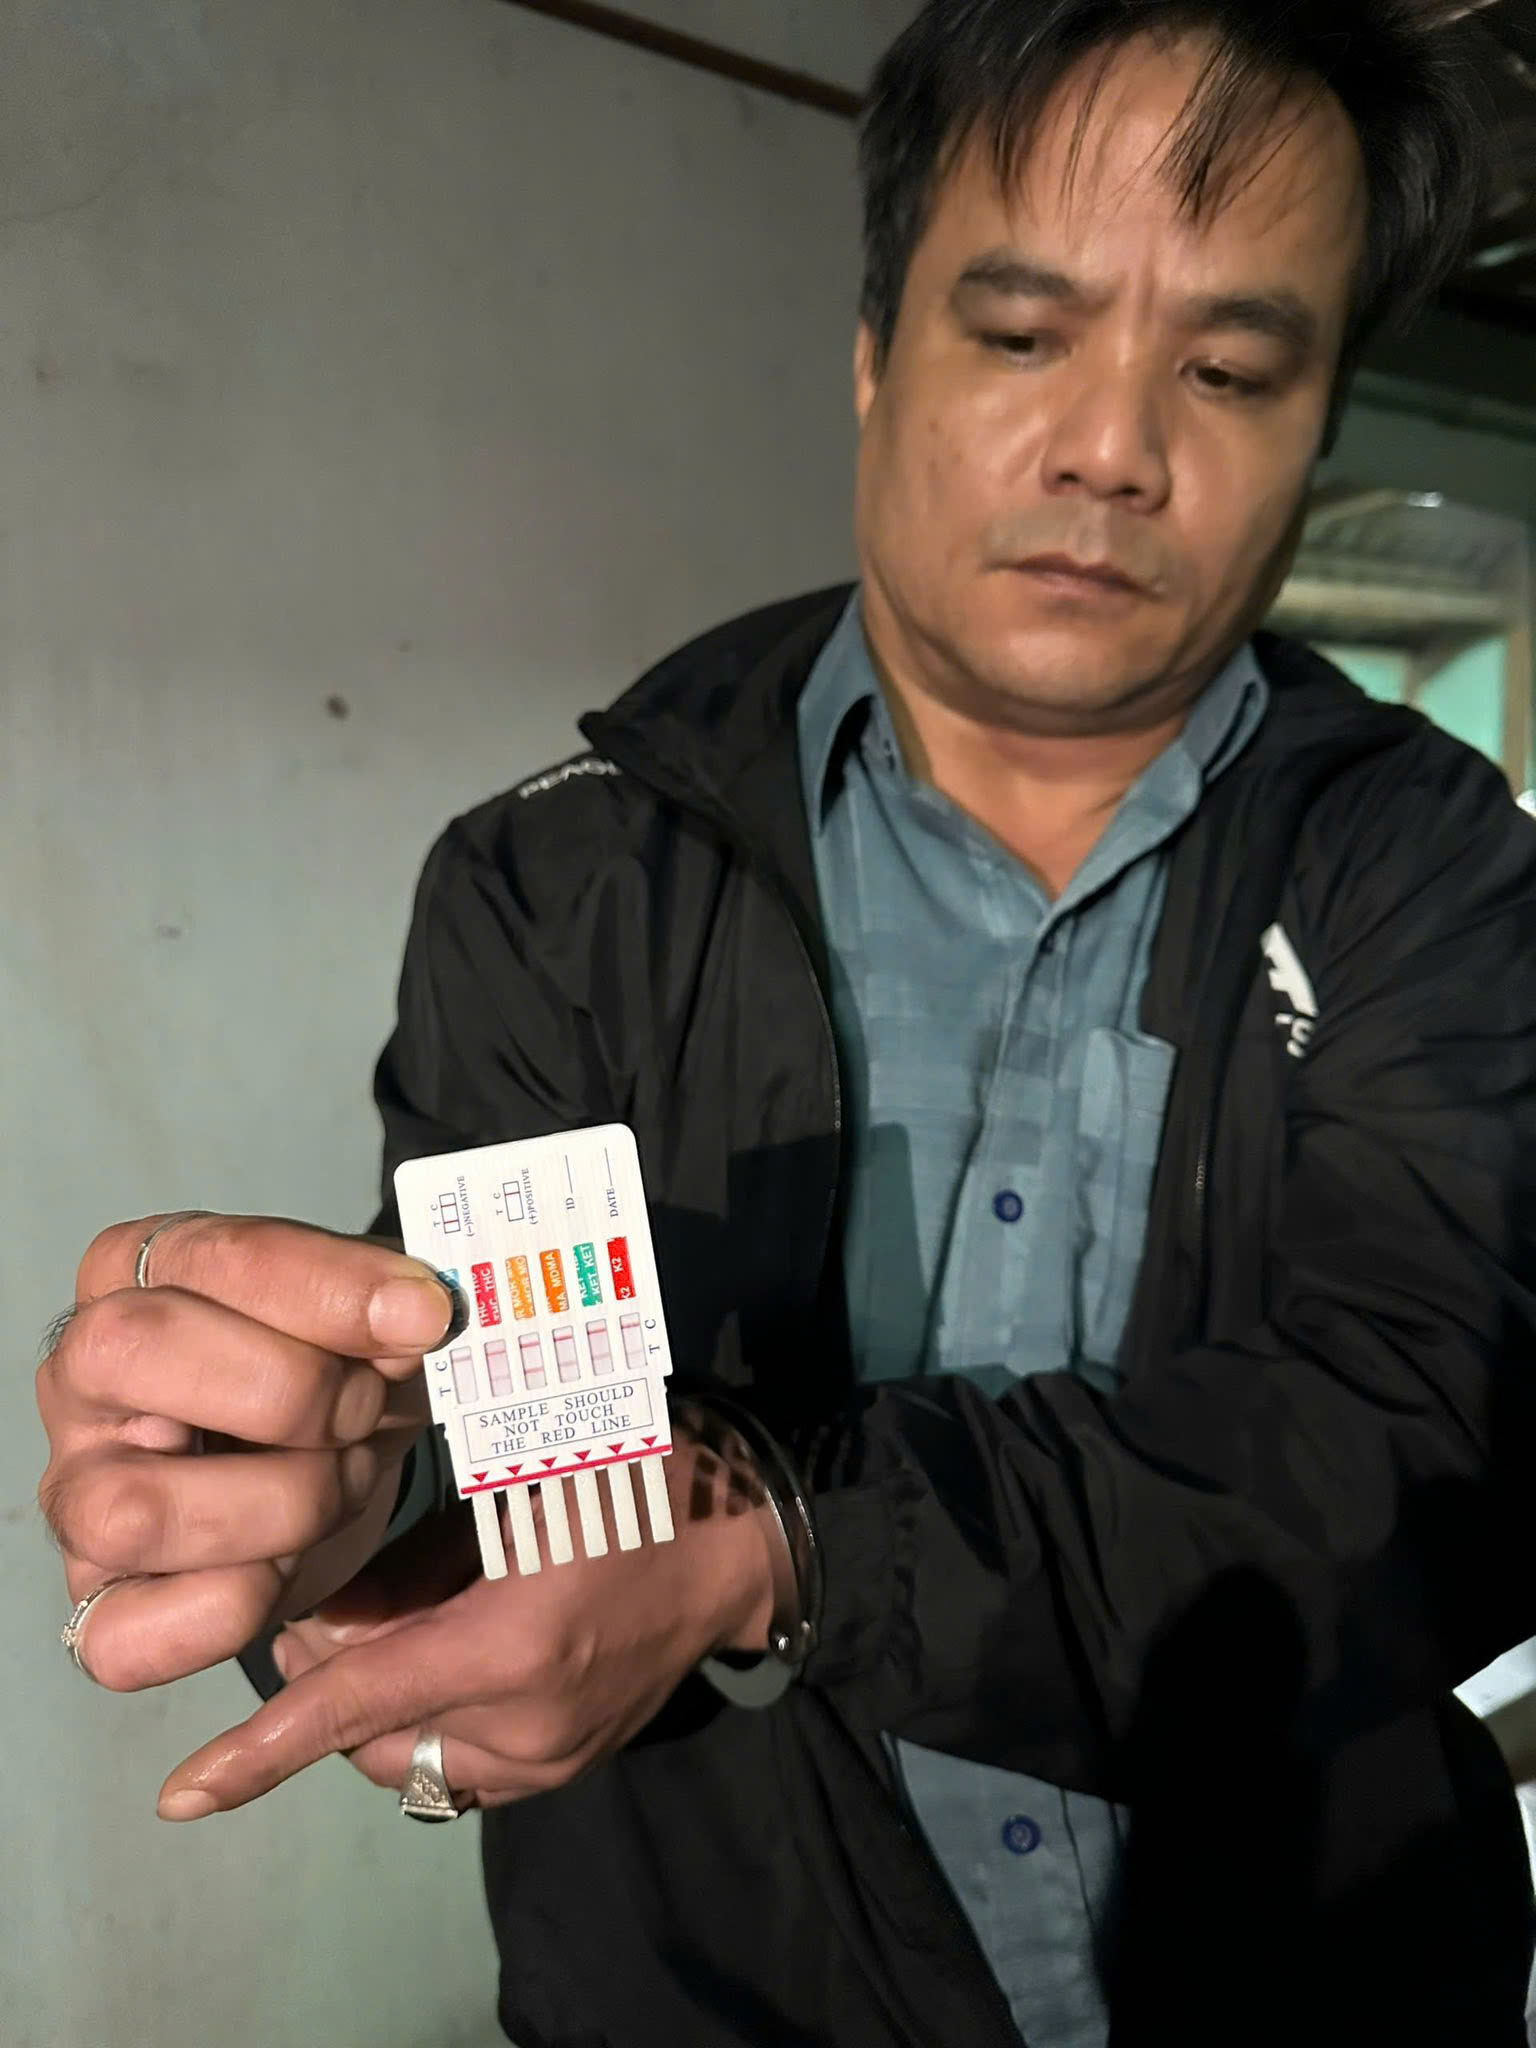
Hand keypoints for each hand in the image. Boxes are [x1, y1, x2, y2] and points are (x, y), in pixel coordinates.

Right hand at [36, 1212, 455, 1690]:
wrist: (335, 1461)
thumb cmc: (338, 1366)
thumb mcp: (368, 1316)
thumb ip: (384, 1307)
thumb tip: (417, 1317)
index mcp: (138, 1266)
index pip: (216, 1257)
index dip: (329, 1290)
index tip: (424, 1317)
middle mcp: (80, 1372)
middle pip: (138, 1350)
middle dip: (293, 1390)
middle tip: (365, 1409)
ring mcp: (75, 1491)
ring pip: (130, 1509)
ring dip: (281, 1504)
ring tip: (338, 1482)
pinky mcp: (96, 1602)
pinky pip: (123, 1637)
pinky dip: (231, 1611)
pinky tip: (288, 1566)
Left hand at [152, 1436, 776, 1819]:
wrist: (748, 1544)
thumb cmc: (637, 1477)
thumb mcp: (515, 1482)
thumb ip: (409, 1561)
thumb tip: (323, 1612)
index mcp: (513, 1643)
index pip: (354, 1705)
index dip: (261, 1749)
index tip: (183, 1794)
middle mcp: (529, 1723)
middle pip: (371, 1744)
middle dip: (328, 1693)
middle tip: (331, 1610)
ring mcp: (555, 1756)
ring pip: (415, 1765)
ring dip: (379, 1713)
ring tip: (397, 1627)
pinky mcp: (572, 1764)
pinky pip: (467, 1768)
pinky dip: (432, 1723)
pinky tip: (450, 1653)